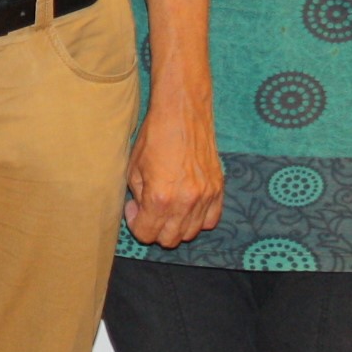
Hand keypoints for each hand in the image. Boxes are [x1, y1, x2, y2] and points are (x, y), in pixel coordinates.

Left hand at [125, 94, 224, 248]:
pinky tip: (186, 205)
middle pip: (170, 239)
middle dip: (154, 229)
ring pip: (191, 233)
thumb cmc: (154, 136)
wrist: (182, 112)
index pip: (147, 234)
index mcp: (160, 198)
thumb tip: (141, 212)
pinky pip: (210, 220)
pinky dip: (197, 219)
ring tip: (167, 206)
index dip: (136, 224)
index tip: (134, 208)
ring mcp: (205, 196)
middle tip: (148, 209)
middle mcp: (186, 202)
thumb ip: (139, 198)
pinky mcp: (218, 189)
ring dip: (175, 225)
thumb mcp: (133, 168)